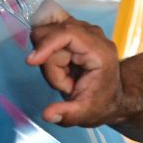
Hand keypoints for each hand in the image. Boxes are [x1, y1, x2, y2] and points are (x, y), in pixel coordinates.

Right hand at [26, 0, 125, 126]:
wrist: (111, 95)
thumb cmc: (100, 102)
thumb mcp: (86, 114)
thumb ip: (67, 114)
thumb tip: (48, 114)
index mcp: (100, 52)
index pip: (69, 33)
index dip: (47, 44)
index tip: (31, 61)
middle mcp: (94, 35)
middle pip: (52, 32)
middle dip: (48, 61)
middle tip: (64, 82)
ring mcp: (84, 29)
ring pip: (47, 30)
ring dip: (48, 56)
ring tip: (64, 75)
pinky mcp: (75, 30)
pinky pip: (49, 28)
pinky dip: (46, 44)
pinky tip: (59, 62)